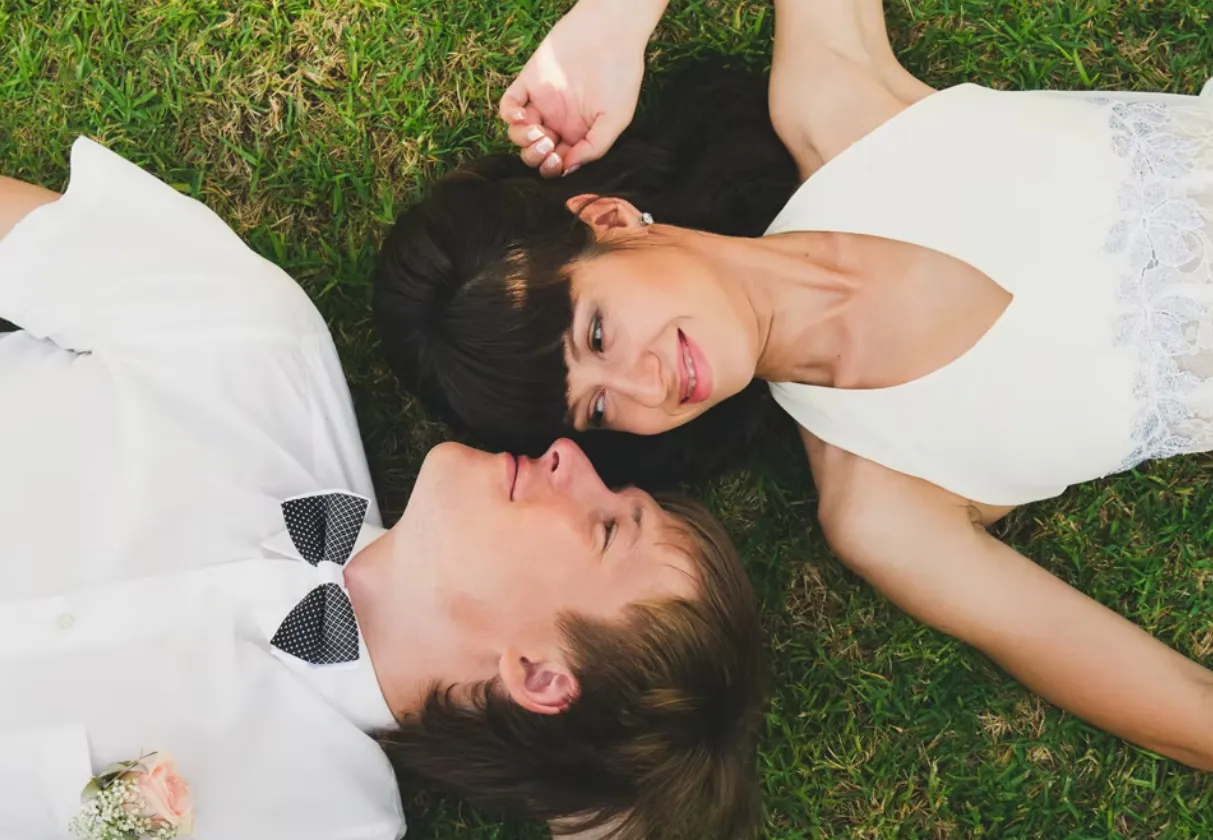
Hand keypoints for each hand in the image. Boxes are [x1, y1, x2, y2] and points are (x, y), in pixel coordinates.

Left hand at [499, 0, 665, 176]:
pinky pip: (508, 105)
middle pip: (535, 152)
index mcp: (579, 132)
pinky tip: (521, 116)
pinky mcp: (529, 82)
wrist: (610, 31)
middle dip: (536, 157)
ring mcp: (542, 102)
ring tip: (538, 131)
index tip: (559, 160)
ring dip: (523, 140)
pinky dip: (509, 116)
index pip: (558, 161)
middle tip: (548, 145)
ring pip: (519, 134)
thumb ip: (594, 147)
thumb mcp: (616, 118)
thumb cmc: (621, 73)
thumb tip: (568, 169)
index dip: (554, 168)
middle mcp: (558, 120)